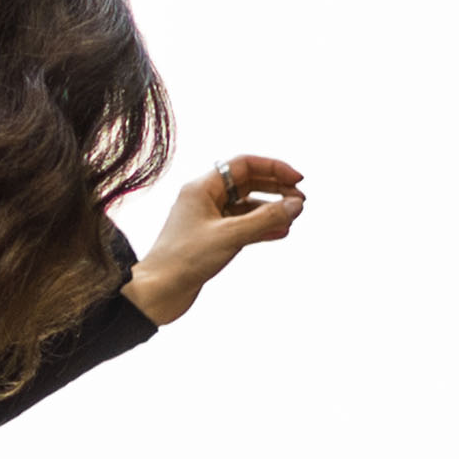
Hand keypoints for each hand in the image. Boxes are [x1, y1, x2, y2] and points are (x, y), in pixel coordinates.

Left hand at [125, 154, 305, 323]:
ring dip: (271, 210)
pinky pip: (242, 227)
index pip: (244, 165)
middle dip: (276, 189)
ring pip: (246, 207)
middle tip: (300, 202)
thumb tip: (296, 205)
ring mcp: (208, 220)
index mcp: (202, 188)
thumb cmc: (183, 261)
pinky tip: (280, 232)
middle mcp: (204, 200)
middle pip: (248, 183)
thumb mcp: (230, 236)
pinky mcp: (211, 240)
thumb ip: (265, 219)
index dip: (274, 168)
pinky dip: (261, 228)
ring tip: (293, 218)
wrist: (158, 293)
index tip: (297, 180)